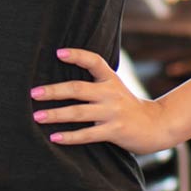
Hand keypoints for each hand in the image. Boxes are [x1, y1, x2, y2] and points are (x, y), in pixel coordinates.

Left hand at [30, 48, 180, 154]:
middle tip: (33, 93)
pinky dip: (69, 136)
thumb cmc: (128, 107)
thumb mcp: (115, 88)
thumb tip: (61, 82)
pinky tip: (54, 137)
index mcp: (110, 79)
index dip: (77, 55)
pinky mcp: (115, 131)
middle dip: (53, 91)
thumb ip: (95, 83)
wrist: (156, 126)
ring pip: (79, 112)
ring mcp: (113, 112)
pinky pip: (88, 134)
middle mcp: (111, 93)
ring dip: (56, 114)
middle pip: (77, 88)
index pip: (94, 61)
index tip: (58, 53)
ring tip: (37, 116)